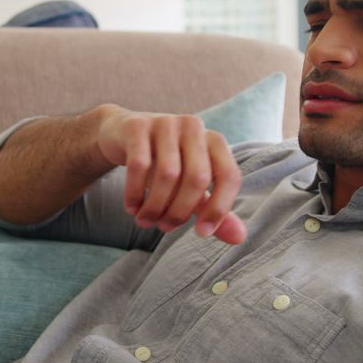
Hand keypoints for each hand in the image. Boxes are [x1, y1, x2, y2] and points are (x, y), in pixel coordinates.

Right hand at [96, 107, 246, 243]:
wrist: (123, 134)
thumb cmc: (164, 162)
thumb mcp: (191, 185)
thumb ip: (213, 208)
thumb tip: (239, 238)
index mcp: (215, 141)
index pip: (229, 176)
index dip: (219, 208)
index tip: (202, 233)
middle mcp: (194, 128)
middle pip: (197, 178)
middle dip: (180, 211)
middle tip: (164, 227)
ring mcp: (165, 123)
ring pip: (168, 174)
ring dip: (155, 206)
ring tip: (146, 221)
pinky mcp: (138, 126)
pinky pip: (139, 165)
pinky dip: (135, 193)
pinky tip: (132, 207)